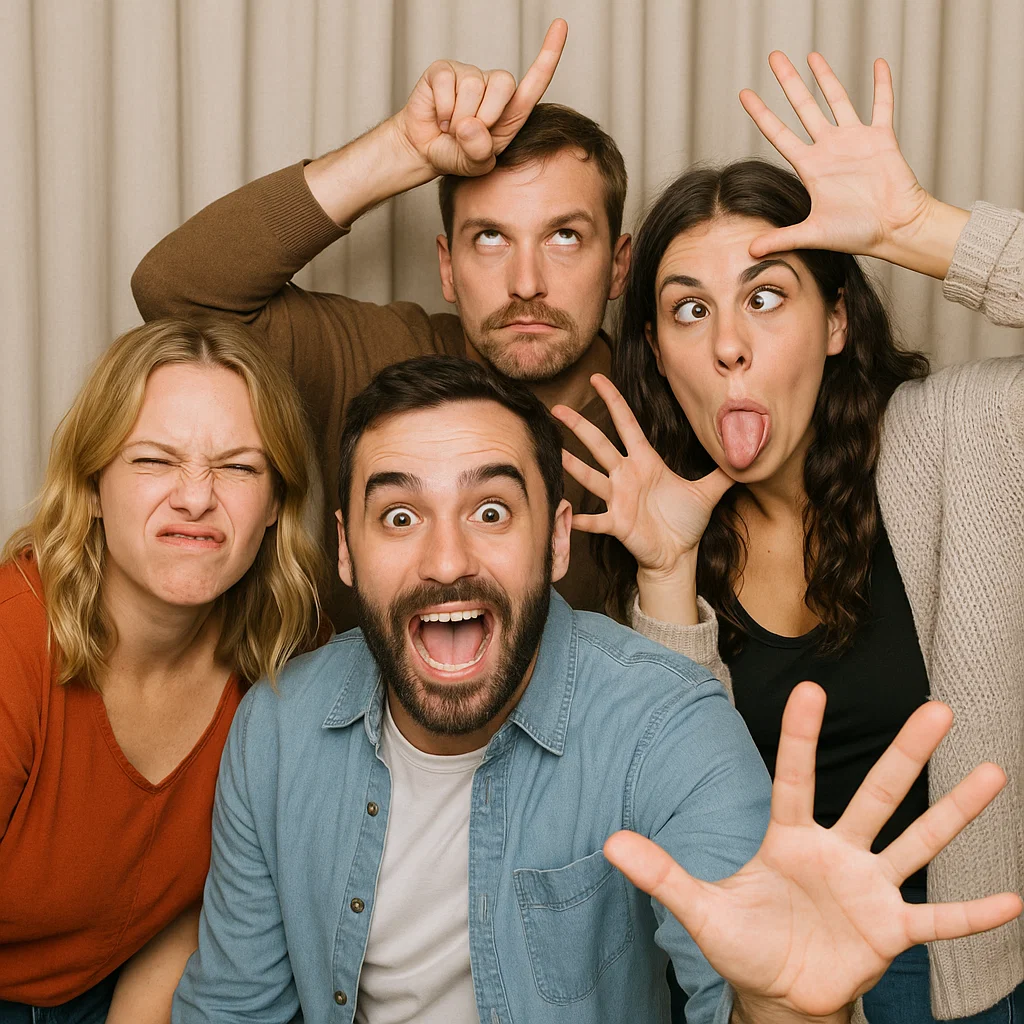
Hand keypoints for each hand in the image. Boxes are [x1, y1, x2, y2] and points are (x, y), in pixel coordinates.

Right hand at [394, 19, 566, 177]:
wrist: (425, 152)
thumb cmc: (457, 155)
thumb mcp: (476, 165)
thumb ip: (481, 153)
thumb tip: (471, 124)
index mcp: (510, 110)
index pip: (534, 82)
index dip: (548, 55)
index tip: (561, 25)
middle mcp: (493, 87)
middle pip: (504, 84)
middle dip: (487, 116)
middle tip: (468, 135)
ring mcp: (469, 75)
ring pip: (473, 88)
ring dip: (458, 119)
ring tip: (451, 128)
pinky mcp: (444, 71)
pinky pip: (447, 86)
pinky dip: (442, 110)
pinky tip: (440, 118)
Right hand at [552, 374, 732, 577]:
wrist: (678, 555)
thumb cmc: (686, 522)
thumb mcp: (710, 491)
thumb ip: (724, 469)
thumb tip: (751, 447)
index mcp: (646, 462)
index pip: (626, 424)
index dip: (613, 400)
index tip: (597, 378)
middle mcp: (626, 475)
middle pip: (599, 444)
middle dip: (579, 425)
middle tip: (557, 408)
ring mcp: (618, 499)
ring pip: (591, 476)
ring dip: (573, 465)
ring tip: (555, 451)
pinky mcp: (616, 523)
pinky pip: (595, 519)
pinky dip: (581, 518)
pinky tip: (565, 512)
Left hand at [605, 682, 1021, 1017]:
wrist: (777, 993)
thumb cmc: (742, 940)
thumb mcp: (699, 909)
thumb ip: (663, 874)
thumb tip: (610, 842)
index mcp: (788, 839)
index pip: (795, 777)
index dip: (800, 736)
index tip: (810, 689)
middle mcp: (836, 853)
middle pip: (875, 794)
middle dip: (906, 753)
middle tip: (938, 707)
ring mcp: (868, 889)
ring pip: (917, 841)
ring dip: (956, 810)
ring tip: (994, 772)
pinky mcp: (890, 932)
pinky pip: (937, 921)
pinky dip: (973, 914)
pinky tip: (1015, 899)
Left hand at [739, 52, 962, 274]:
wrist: (895, 229)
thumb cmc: (857, 233)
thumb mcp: (813, 234)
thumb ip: (781, 238)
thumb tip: (749, 251)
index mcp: (811, 167)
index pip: (779, 134)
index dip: (761, 114)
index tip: (744, 94)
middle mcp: (829, 149)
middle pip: (804, 107)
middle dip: (788, 82)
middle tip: (773, 57)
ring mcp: (855, 140)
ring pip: (837, 99)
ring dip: (825, 76)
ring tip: (811, 54)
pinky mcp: (881, 138)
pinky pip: (882, 104)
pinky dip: (882, 84)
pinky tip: (879, 62)